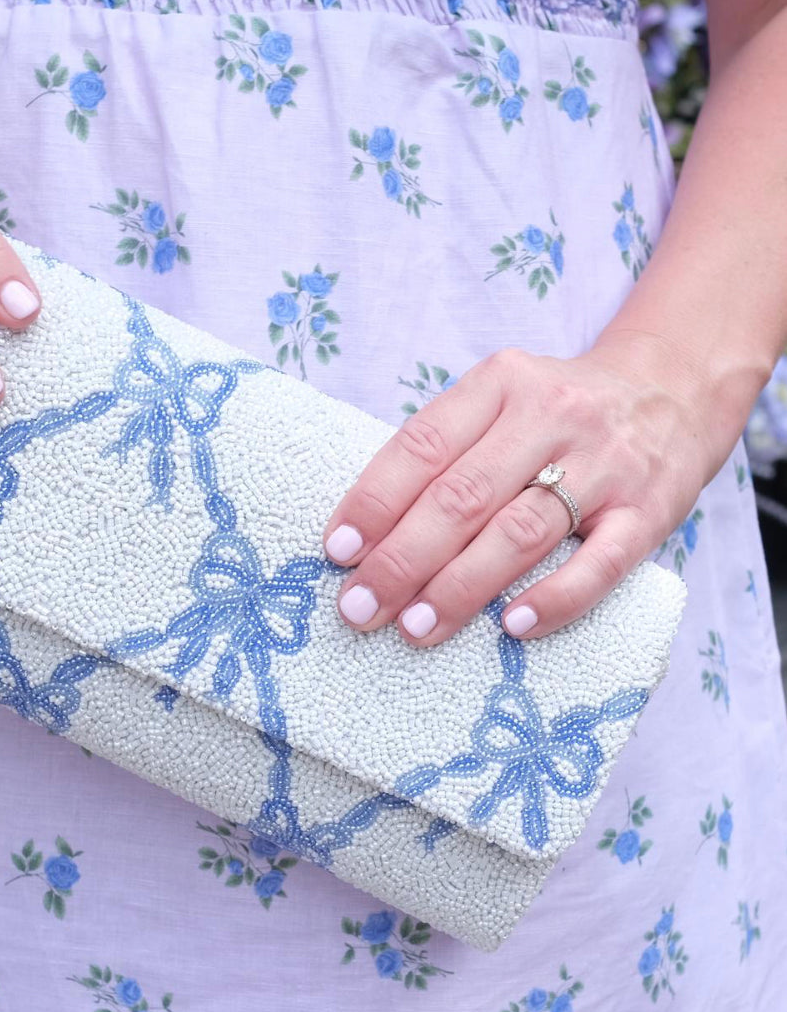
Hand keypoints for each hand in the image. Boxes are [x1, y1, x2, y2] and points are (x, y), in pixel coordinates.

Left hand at [322, 343, 717, 642]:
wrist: (674, 392)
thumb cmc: (559, 413)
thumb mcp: (501, 401)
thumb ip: (446, 450)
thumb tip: (367, 533)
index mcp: (501, 384)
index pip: (423, 445)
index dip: (374, 501)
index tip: (337, 553)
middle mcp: (551, 417)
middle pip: (463, 495)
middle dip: (401, 559)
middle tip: (360, 608)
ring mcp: (605, 465)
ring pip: (520, 532)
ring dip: (460, 586)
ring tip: (413, 627)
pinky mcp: (648, 512)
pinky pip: (600, 565)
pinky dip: (553, 599)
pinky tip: (510, 627)